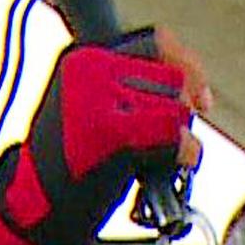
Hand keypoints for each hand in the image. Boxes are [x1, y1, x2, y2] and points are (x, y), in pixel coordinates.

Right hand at [0, 26, 211, 244]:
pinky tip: (162, 168)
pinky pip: (176, 135)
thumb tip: (196, 91)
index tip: (203, 100)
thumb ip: (137, 90)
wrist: (40, 203)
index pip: (157, 41)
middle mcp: (90, 67)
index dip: (189, 68)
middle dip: (180, 114)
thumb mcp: (98, 109)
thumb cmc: (77, 162)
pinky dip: (182, 156)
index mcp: (85, 56)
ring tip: (150, 158)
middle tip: (160, 142)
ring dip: (178, 139)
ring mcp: (99, 97)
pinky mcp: (113, 131)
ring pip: (178, 108)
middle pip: (175, 81)